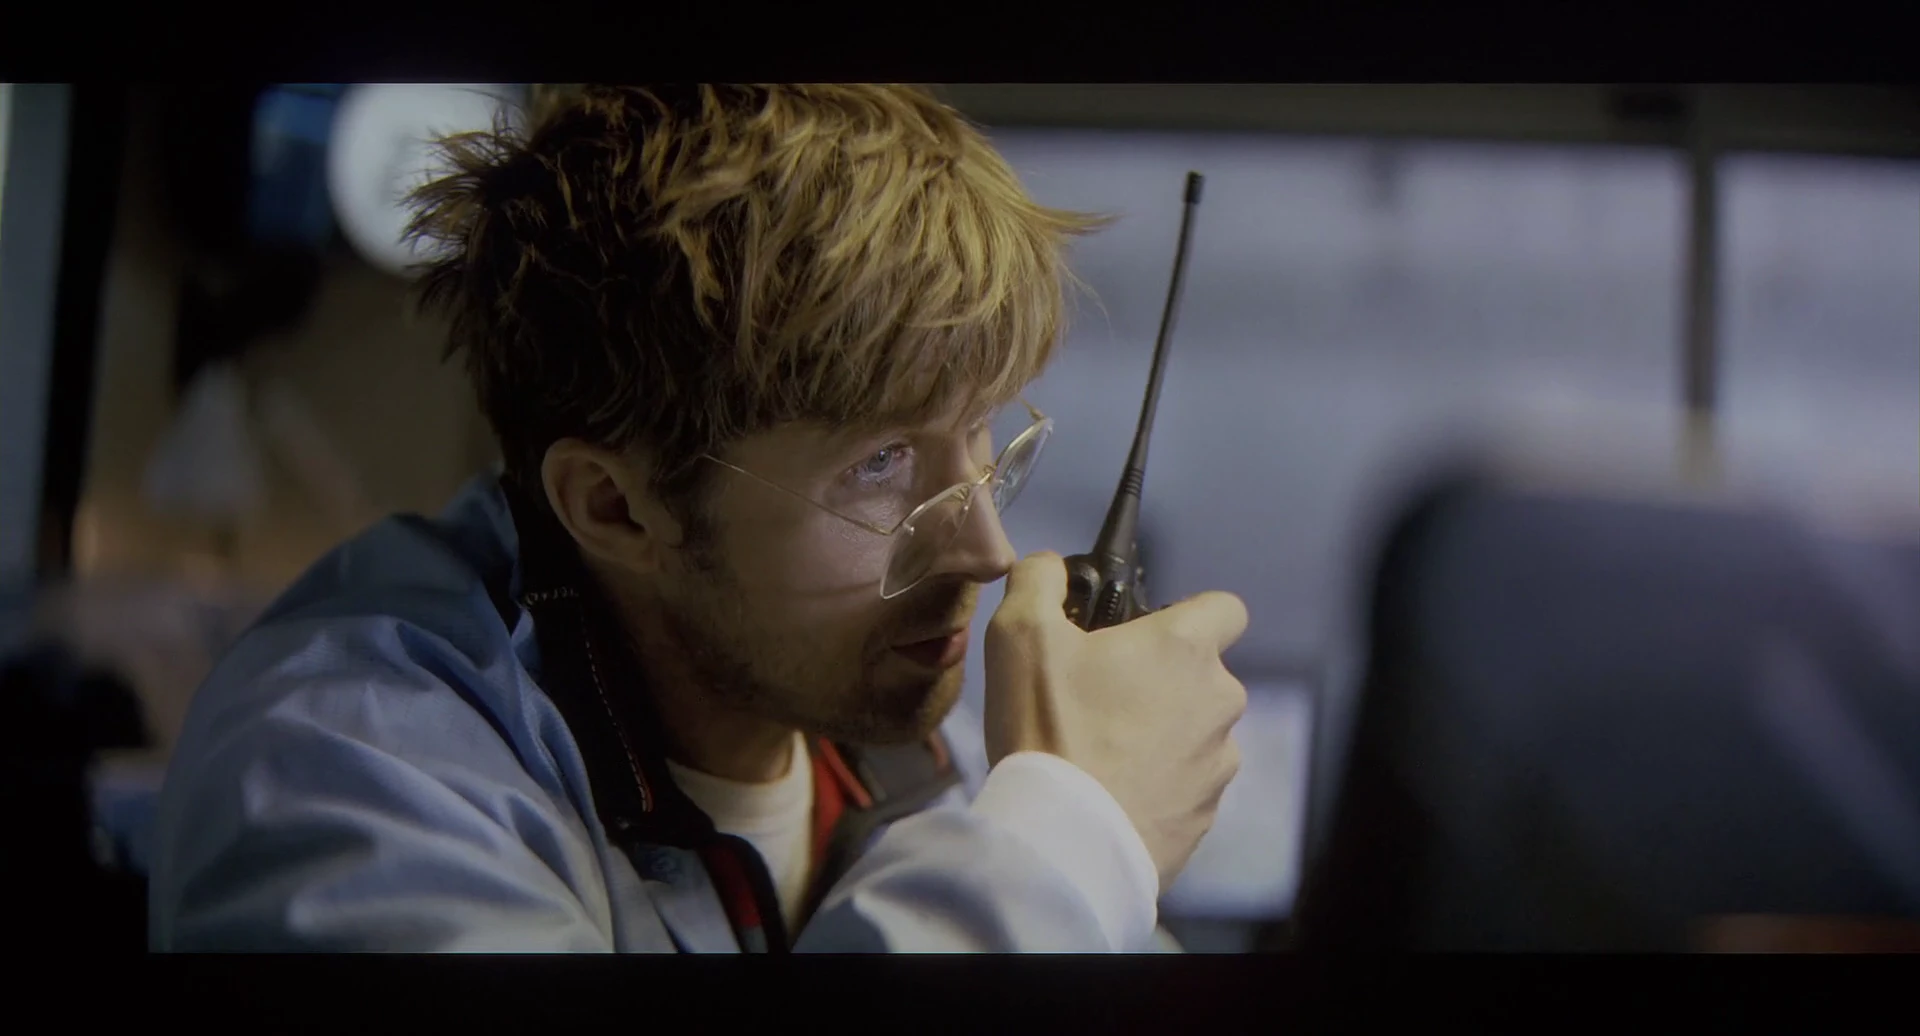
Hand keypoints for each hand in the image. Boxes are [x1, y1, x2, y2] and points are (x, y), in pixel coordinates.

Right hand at [982, 551, 1249, 892]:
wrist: (1062, 840)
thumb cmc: (1048, 726)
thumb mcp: (1020, 635)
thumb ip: (1037, 580)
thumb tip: (1049, 566)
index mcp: (1186, 648)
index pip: (1227, 608)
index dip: (1190, 615)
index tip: (1148, 635)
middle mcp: (1220, 701)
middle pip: (1205, 676)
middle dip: (1164, 683)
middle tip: (1101, 699)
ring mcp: (1219, 765)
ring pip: (1199, 735)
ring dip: (1165, 738)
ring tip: (1103, 756)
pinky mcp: (1206, 818)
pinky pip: (1186, 788)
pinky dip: (1159, 788)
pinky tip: (1111, 797)